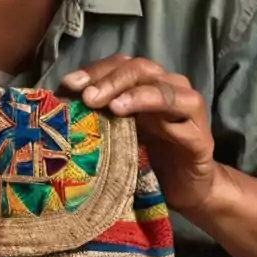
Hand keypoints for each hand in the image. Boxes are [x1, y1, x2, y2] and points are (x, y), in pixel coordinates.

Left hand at [61, 55, 215, 213]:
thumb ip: (96, 118)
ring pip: (161, 84)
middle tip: (86, 96)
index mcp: (144, 85)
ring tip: (109, 105)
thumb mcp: (115, 136)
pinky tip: (138, 117)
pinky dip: (157, 107)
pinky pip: (184, 109)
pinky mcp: (200, 132)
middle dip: (108, 79)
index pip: (118, 65)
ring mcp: (186, 107)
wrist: (187, 191)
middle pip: (138, 68)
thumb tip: (56, 108)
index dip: (93, 71)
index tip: (68, 85)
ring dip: (132, 91)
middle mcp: (167, 87)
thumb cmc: (147, 159)